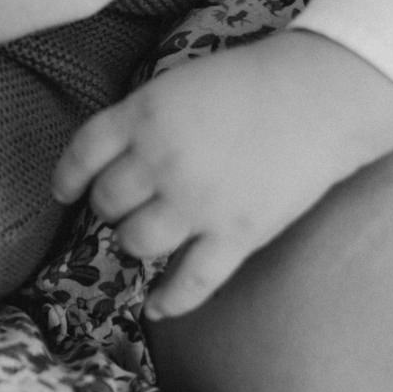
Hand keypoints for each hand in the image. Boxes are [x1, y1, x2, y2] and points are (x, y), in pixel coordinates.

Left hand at [52, 31, 392, 319]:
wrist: (325, 92)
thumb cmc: (253, 82)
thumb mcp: (179, 84)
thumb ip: (141, 121)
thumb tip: (106, 162)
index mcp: (144, 116)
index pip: (82, 155)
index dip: (69, 178)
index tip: (67, 192)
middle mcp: (162, 161)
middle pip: (107, 203)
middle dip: (112, 207)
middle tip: (132, 203)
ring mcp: (197, 201)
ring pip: (135, 243)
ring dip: (136, 242)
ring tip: (151, 234)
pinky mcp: (236, 233)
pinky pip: (190, 282)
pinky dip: (169, 301)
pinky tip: (155, 308)